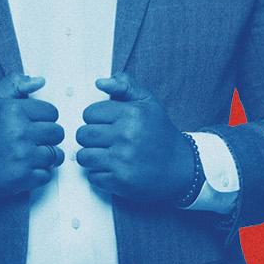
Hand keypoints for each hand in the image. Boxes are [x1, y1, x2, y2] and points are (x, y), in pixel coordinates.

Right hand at [0, 73, 63, 199]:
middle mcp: (20, 132)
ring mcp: (22, 156)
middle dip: (47, 138)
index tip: (33, 125)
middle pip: (57, 133)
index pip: (52, 112)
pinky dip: (38, 175)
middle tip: (32, 141)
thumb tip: (40, 81)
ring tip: (28, 156)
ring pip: (54, 155)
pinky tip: (23, 169)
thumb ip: (15, 85)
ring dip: (45, 157)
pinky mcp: (21, 178)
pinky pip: (46, 175)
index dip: (44, 119)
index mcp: (14, 110)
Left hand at [75, 73, 194, 204]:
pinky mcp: (120, 181)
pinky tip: (114, 169)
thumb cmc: (161, 134)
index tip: (107, 124)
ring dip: (91, 157)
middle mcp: (126, 135)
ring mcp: (122, 160)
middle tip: (105, 141)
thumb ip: (125, 87)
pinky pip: (92, 176)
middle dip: (90, 138)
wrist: (181, 167)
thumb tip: (99, 82)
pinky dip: (100, 174)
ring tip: (107, 155)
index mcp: (131, 114)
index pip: (89, 113)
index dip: (96, 119)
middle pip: (83, 135)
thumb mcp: (148, 103)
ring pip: (83, 156)